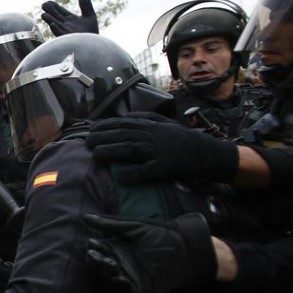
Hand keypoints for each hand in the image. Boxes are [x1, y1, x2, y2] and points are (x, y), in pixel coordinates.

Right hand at [41, 0, 98, 36]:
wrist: (94, 47)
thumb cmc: (91, 33)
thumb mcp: (90, 17)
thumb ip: (86, 6)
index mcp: (69, 20)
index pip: (59, 12)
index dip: (54, 6)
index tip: (48, 2)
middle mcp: (65, 26)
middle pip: (55, 17)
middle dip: (50, 12)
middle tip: (43, 5)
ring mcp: (66, 34)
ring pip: (56, 26)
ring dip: (50, 20)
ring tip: (44, 15)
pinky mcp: (67, 40)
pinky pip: (60, 35)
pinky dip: (56, 30)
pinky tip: (52, 24)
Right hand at [84, 213, 215, 292]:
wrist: (186, 248)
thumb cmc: (160, 234)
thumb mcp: (133, 227)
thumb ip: (110, 225)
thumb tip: (85, 217)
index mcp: (117, 247)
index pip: (98, 249)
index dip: (93, 247)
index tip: (92, 242)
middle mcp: (120, 262)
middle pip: (100, 265)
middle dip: (95, 261)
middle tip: (96, 255)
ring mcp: (128, 276)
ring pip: (109, 278)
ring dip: (106, 272)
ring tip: (109, 263)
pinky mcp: (138, 289)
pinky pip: (124, 290)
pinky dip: (119, 285)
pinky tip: (118, 277)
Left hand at [85, 112, 238, 183]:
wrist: (206, 153)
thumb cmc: (182, 139)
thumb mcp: (165, 123)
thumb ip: (145, 118)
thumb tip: (125, 116)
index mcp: (151, 127)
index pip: (124, 124)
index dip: (105, 126)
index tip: (90, 129)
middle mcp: (152, 137)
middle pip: (123, 135)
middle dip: (103, 138)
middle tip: (87, 142)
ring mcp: (158, 152)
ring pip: (131, 150)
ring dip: (112, 152)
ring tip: (96, 155)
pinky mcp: (165, 167)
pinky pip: (147, 171)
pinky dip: (134, 173)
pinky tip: (121, 177)